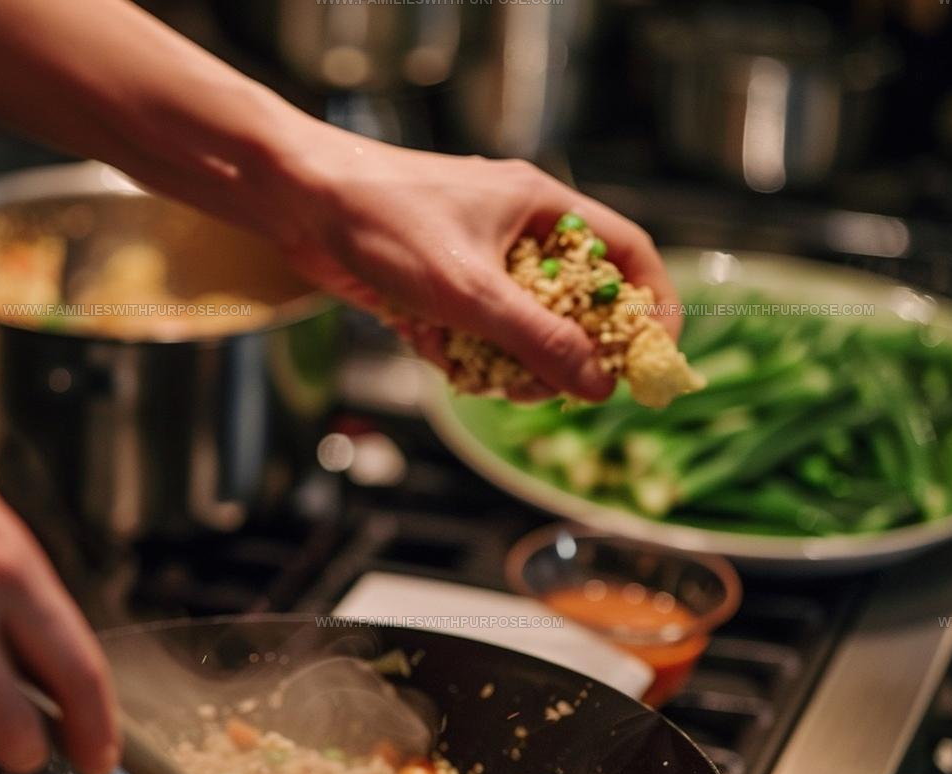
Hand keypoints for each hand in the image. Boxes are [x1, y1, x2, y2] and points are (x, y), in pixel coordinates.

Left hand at [276, 129, 680, 400]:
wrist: (299, 205)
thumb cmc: (387, 224)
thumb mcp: (472, 290)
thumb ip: (539, 340)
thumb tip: (599, 386)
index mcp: (543, 209)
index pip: (628, 253)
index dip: (650, 306)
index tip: (653, 359)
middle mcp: (518, 235)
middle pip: (576, 305)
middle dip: (565, 354)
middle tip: (551, 390)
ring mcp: (479, 263)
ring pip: (522, 330)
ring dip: (506, 363)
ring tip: (484, 379)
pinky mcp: (441, 290)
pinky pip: (473, 335)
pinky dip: (458, 353)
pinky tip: (426, 345)